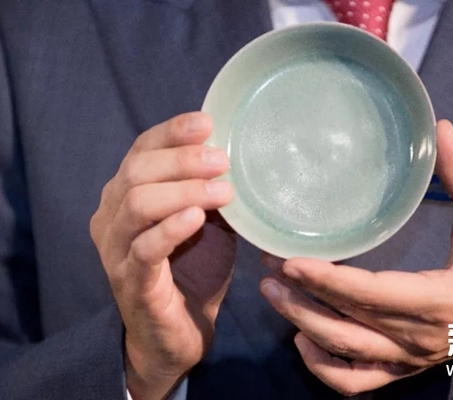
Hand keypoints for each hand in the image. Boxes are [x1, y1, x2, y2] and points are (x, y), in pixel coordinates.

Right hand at [90, 112, 235, 399]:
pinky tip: (197, 218)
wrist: (177, 333)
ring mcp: (116, 251)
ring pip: (137, 204)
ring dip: (183, 191)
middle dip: (182, 160)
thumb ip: (209, 191)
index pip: (140, 151)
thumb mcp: (205, 222)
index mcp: (127, 196)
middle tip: (223, 160)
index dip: (171, 133)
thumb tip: (234, 154)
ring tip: (222, 190)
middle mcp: (112, 217)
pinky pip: (145, 249)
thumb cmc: (193, 271)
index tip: (207, 123)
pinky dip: (171, 228)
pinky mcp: (131, 283)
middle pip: (137, 172)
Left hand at [260, 120, 452, 396]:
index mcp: (441, 300)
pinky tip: (302, 342)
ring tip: (273, 294)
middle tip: (267, 269)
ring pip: (347, 354)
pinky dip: (326, 368)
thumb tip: (441, 130)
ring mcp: (410, 357)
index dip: (329, 281)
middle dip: (303, 298)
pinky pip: (358, 381)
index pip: (374, 295)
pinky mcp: (405, 365)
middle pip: (349, 324)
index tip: (290, 261)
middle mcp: (420, 336)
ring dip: (305, 326)